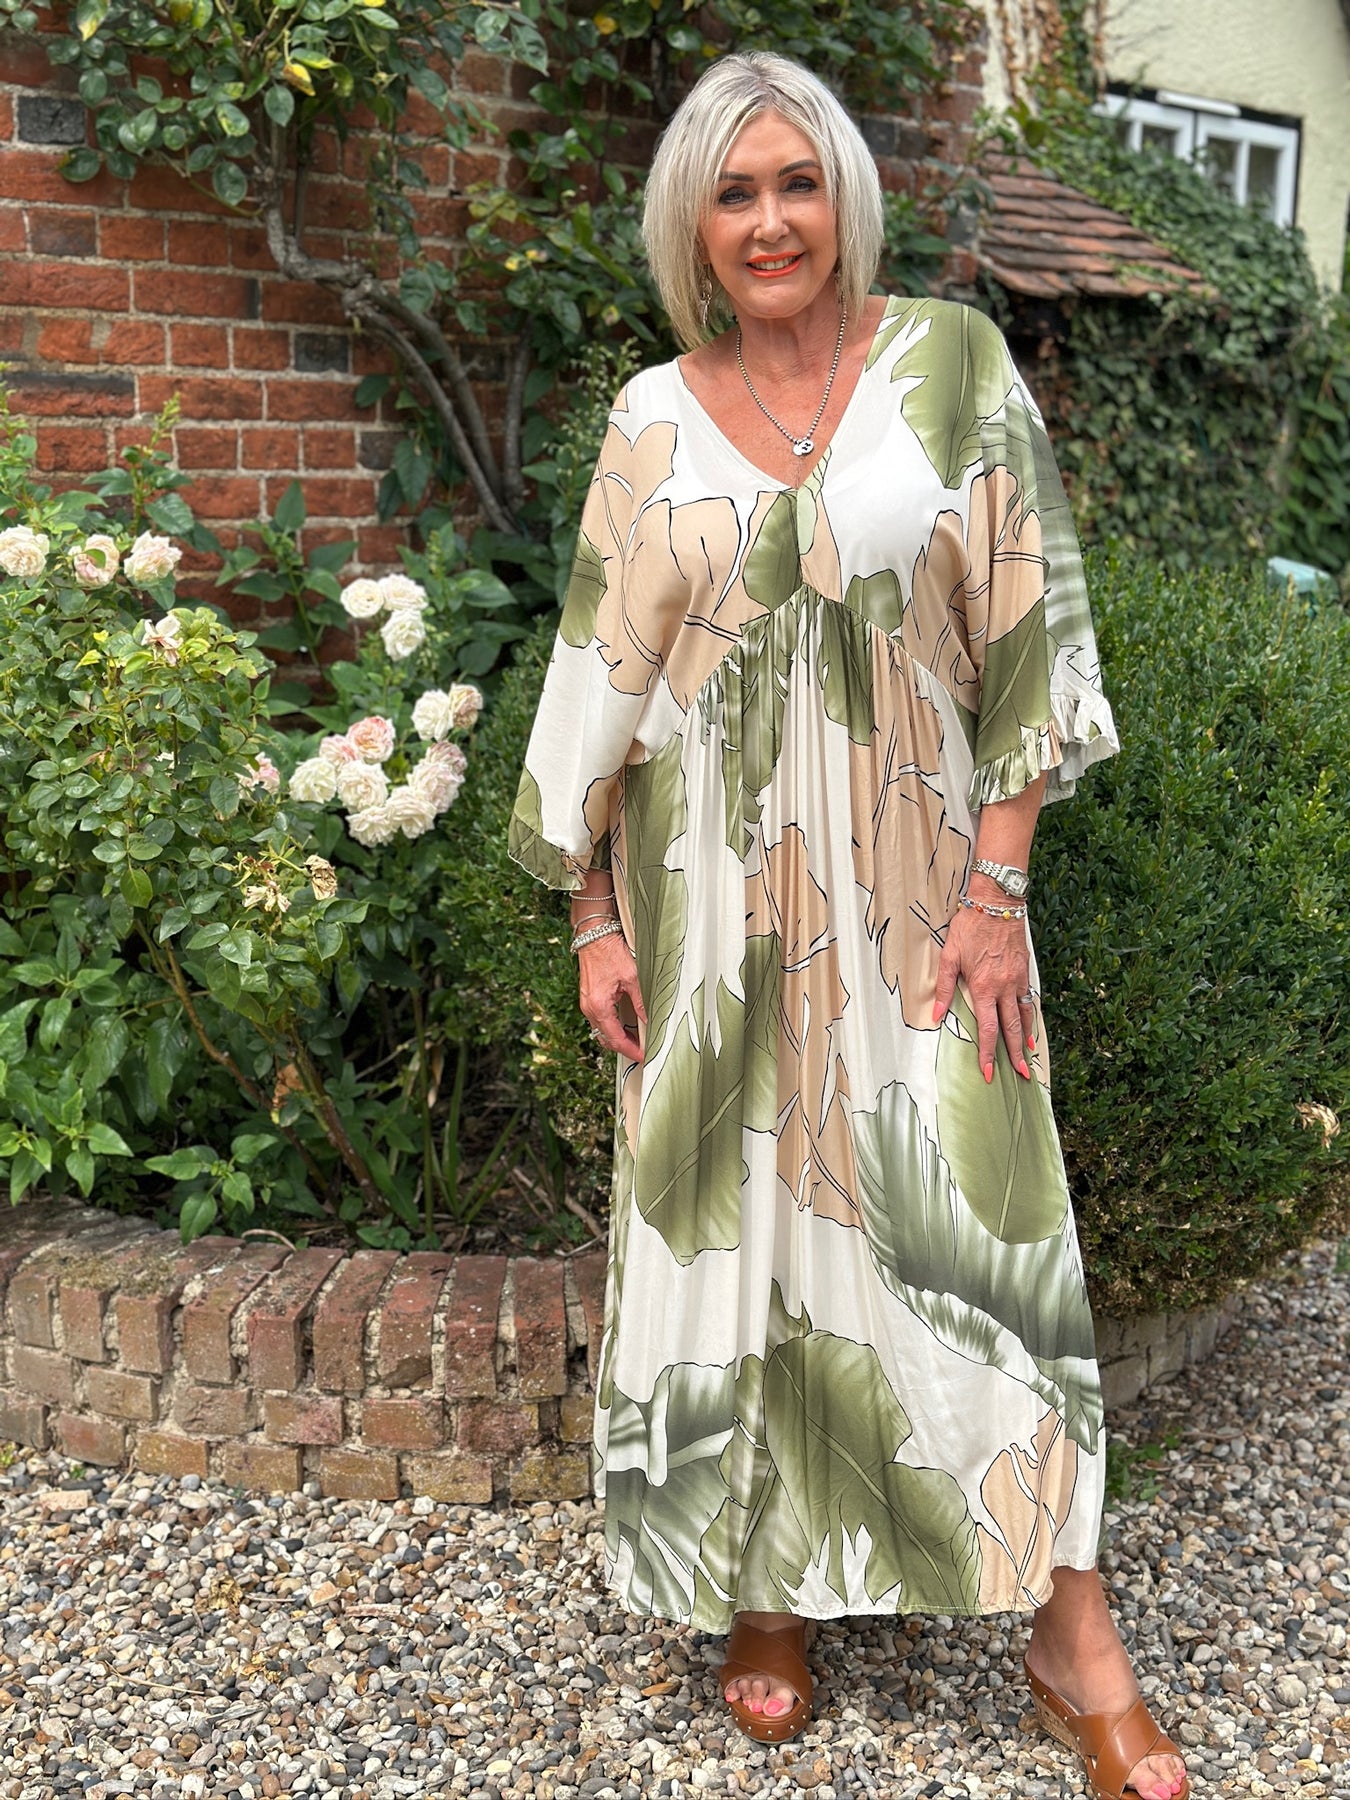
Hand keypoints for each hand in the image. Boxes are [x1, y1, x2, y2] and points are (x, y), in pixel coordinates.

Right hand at [579, 932, 645, 1061]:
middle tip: (643, 1051)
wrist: (594, 935)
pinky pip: (599, 1020)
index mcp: (598, 1006)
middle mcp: (589, 1008)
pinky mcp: (589, 997)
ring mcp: (587, 1003)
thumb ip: (641, 1001)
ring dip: (618, 1038)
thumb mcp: (632, 977)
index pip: (615, 1039)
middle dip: (624, 1047)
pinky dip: (612, 1027)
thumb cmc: (609, 952)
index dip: (631, 1050)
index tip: (644, 1056)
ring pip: (601, 1031)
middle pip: (606, 1039)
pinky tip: (624, 1026)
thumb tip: (650, 1020)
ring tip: (636, 1041)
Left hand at [932, 907, 1033, 1082]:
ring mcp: (1018, 979)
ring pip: (1023, 1016)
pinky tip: (1029, 1026)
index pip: (988, 1029)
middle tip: (1022, 1076)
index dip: (989, 1053)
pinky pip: (1028, 999)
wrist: (997, 904)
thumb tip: (937, 1016)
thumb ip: (944, 988)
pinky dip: (1029, 1016)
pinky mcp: (1025, 970)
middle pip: (1011, 1029)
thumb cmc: (970, 927)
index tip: (989, 1072)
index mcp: (984, 987)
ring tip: (1027, 1058)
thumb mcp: (949, 956)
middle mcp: (1005, 987)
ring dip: (1025, 1039)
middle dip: (1014, 1056)